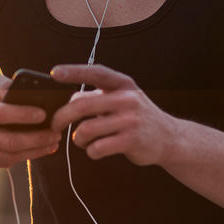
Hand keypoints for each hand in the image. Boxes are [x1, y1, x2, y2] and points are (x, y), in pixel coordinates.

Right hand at [0, 70, 60, 167]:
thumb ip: (2, 82)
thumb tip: (23, 92)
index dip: (22, 115)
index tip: (44, 114)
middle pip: (7, 141)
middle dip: (35, 139)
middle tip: (55, 133)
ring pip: (8, 156)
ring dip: (34, 151)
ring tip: (53, 141)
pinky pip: (4, 162)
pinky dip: (24, 156)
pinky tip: (40, 148)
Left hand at [48, 64, 173, 165]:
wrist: (169, 138)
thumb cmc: (137, 117)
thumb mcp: (123, 99)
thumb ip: (98, 98)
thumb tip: (69, 101)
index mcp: (123, 84)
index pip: (96, 73)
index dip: (74, 71)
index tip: (54, 73)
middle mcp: (127, 99)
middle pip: (82, 106)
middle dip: (62, 117)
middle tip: (55, 125)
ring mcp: (130, 120)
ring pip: (86, 130)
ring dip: (78, 139)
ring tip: (82, 140)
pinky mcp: (131, 141)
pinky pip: (97, 148)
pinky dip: (90, 151)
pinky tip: (96, 150)